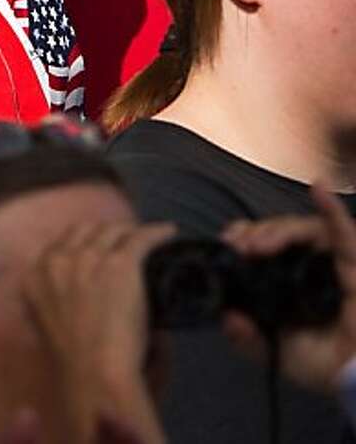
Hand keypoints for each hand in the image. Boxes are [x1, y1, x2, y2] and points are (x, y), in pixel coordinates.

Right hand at [21, 220, 174, 443]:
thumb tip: (71, 301)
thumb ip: (52, 304)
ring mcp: (91, 257)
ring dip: (129, 232)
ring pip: (113, 231)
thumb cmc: (72, 362)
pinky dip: (157, 234)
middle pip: (86, 231)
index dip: (80, 243)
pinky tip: (168, 233)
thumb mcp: (46, 326)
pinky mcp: (122, 262)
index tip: (94, 248)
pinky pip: (142, 239)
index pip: (60, 244)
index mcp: (36, 276)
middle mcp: (60, 258)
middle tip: (121, 241)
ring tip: (144, 236)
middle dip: (103, 233)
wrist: (94, 373)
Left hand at [222, 186, 355, 393]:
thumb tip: (227, 319)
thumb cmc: (324, 364)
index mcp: (293, 276)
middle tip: (237, 246)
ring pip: (305, 229)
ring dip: (279, 229)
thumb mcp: (277, 352)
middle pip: (283, 231)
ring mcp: (334, 261)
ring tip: (256, 245)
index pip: (268, 241)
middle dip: (257, 232)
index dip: (246, 235)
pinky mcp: (354, 264)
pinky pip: (345, 234)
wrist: (354, 380)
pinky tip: (319, 188)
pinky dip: (332, 210)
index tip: (226, 242)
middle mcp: (313, 264)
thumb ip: (249, 338)